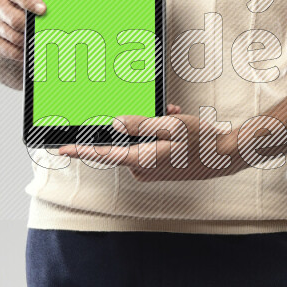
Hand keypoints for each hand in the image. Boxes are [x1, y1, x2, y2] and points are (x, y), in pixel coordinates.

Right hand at [0, 0, 59, 64]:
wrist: (19, 27)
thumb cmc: (34, 1)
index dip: (27, 0)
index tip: (44, 9)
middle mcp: (0, 5)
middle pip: (10, 16)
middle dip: (27, 24)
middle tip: (42, 30)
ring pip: (10, 34)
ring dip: (26, 40)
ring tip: (40, 43)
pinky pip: (6, 49)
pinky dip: (18, 52)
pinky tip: (29, 53)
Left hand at [56, 107, 243, 181]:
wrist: (225, 157)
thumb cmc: (201, 141)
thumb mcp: (171, 126)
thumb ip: (141, 125)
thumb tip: (116, 123)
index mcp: (142, 159)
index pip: (103, 154)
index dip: (80, 150)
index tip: (61, 148)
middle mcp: (143, 169)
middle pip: (124, 143)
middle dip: (136, 125)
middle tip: (162, 115)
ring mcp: (150, 171)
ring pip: (138, 143)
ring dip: (151, 128)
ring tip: (173, 118)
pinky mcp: (158, 170)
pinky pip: (149, 148)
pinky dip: (158, 135)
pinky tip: (174, 125)